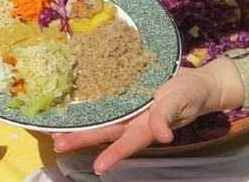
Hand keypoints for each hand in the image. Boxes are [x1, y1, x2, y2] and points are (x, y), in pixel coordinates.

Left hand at [51, 69, 220, 173]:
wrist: (194, 81)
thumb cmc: (190, 93)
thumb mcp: (180, 102)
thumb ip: (167, 117)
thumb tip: (163, 137)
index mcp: (146, 126)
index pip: (127, 142)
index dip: (113, 154)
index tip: (98, 168)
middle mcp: (132, 120)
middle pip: (104, 132)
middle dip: (81, 139)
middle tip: (58, 144)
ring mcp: (126, 108)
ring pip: (99, 119)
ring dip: (78, 125)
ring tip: (54, 131)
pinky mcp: (122, 92)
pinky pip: (103, 99)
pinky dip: (86, 104)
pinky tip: (69, 106)